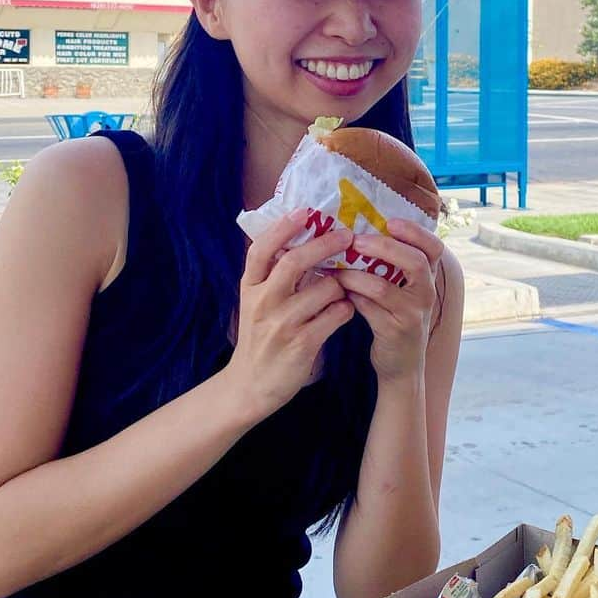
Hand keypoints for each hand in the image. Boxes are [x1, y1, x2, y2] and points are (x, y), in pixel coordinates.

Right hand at [223, 209, 354, 423]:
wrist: (250, 386)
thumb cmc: (259, 338)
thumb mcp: (255, 303)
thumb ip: (272, 276)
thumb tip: (304, 240)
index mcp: (249, 287)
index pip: (260, 250)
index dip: (281, 228)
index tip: (303, 211)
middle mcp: (262, 302)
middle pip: (293, 262)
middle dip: (324, 244)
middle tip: (346, 235)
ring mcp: (281, 324)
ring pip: (323, 288)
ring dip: (342, 283)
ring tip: (348, 285)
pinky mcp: (301, 344)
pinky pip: (335, 315)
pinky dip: (346, 308)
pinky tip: (346, 309)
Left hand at [334, 218, 443, 385]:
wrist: (401, 365)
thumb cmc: (396, 318)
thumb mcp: (403, 291)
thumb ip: (391, 265)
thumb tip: (357, 232)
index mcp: (428, 278)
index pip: (434, 247)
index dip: (416, 231)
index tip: (391, 221)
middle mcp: (426, 293)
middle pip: (414, 262)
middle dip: (383, 246)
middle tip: (356, 240)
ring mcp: (412, 314)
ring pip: (383, 287)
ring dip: (355, 275)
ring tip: (336, 268)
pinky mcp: (393, 331)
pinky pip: (368, 308)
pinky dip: (350, 296)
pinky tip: (337, 291)